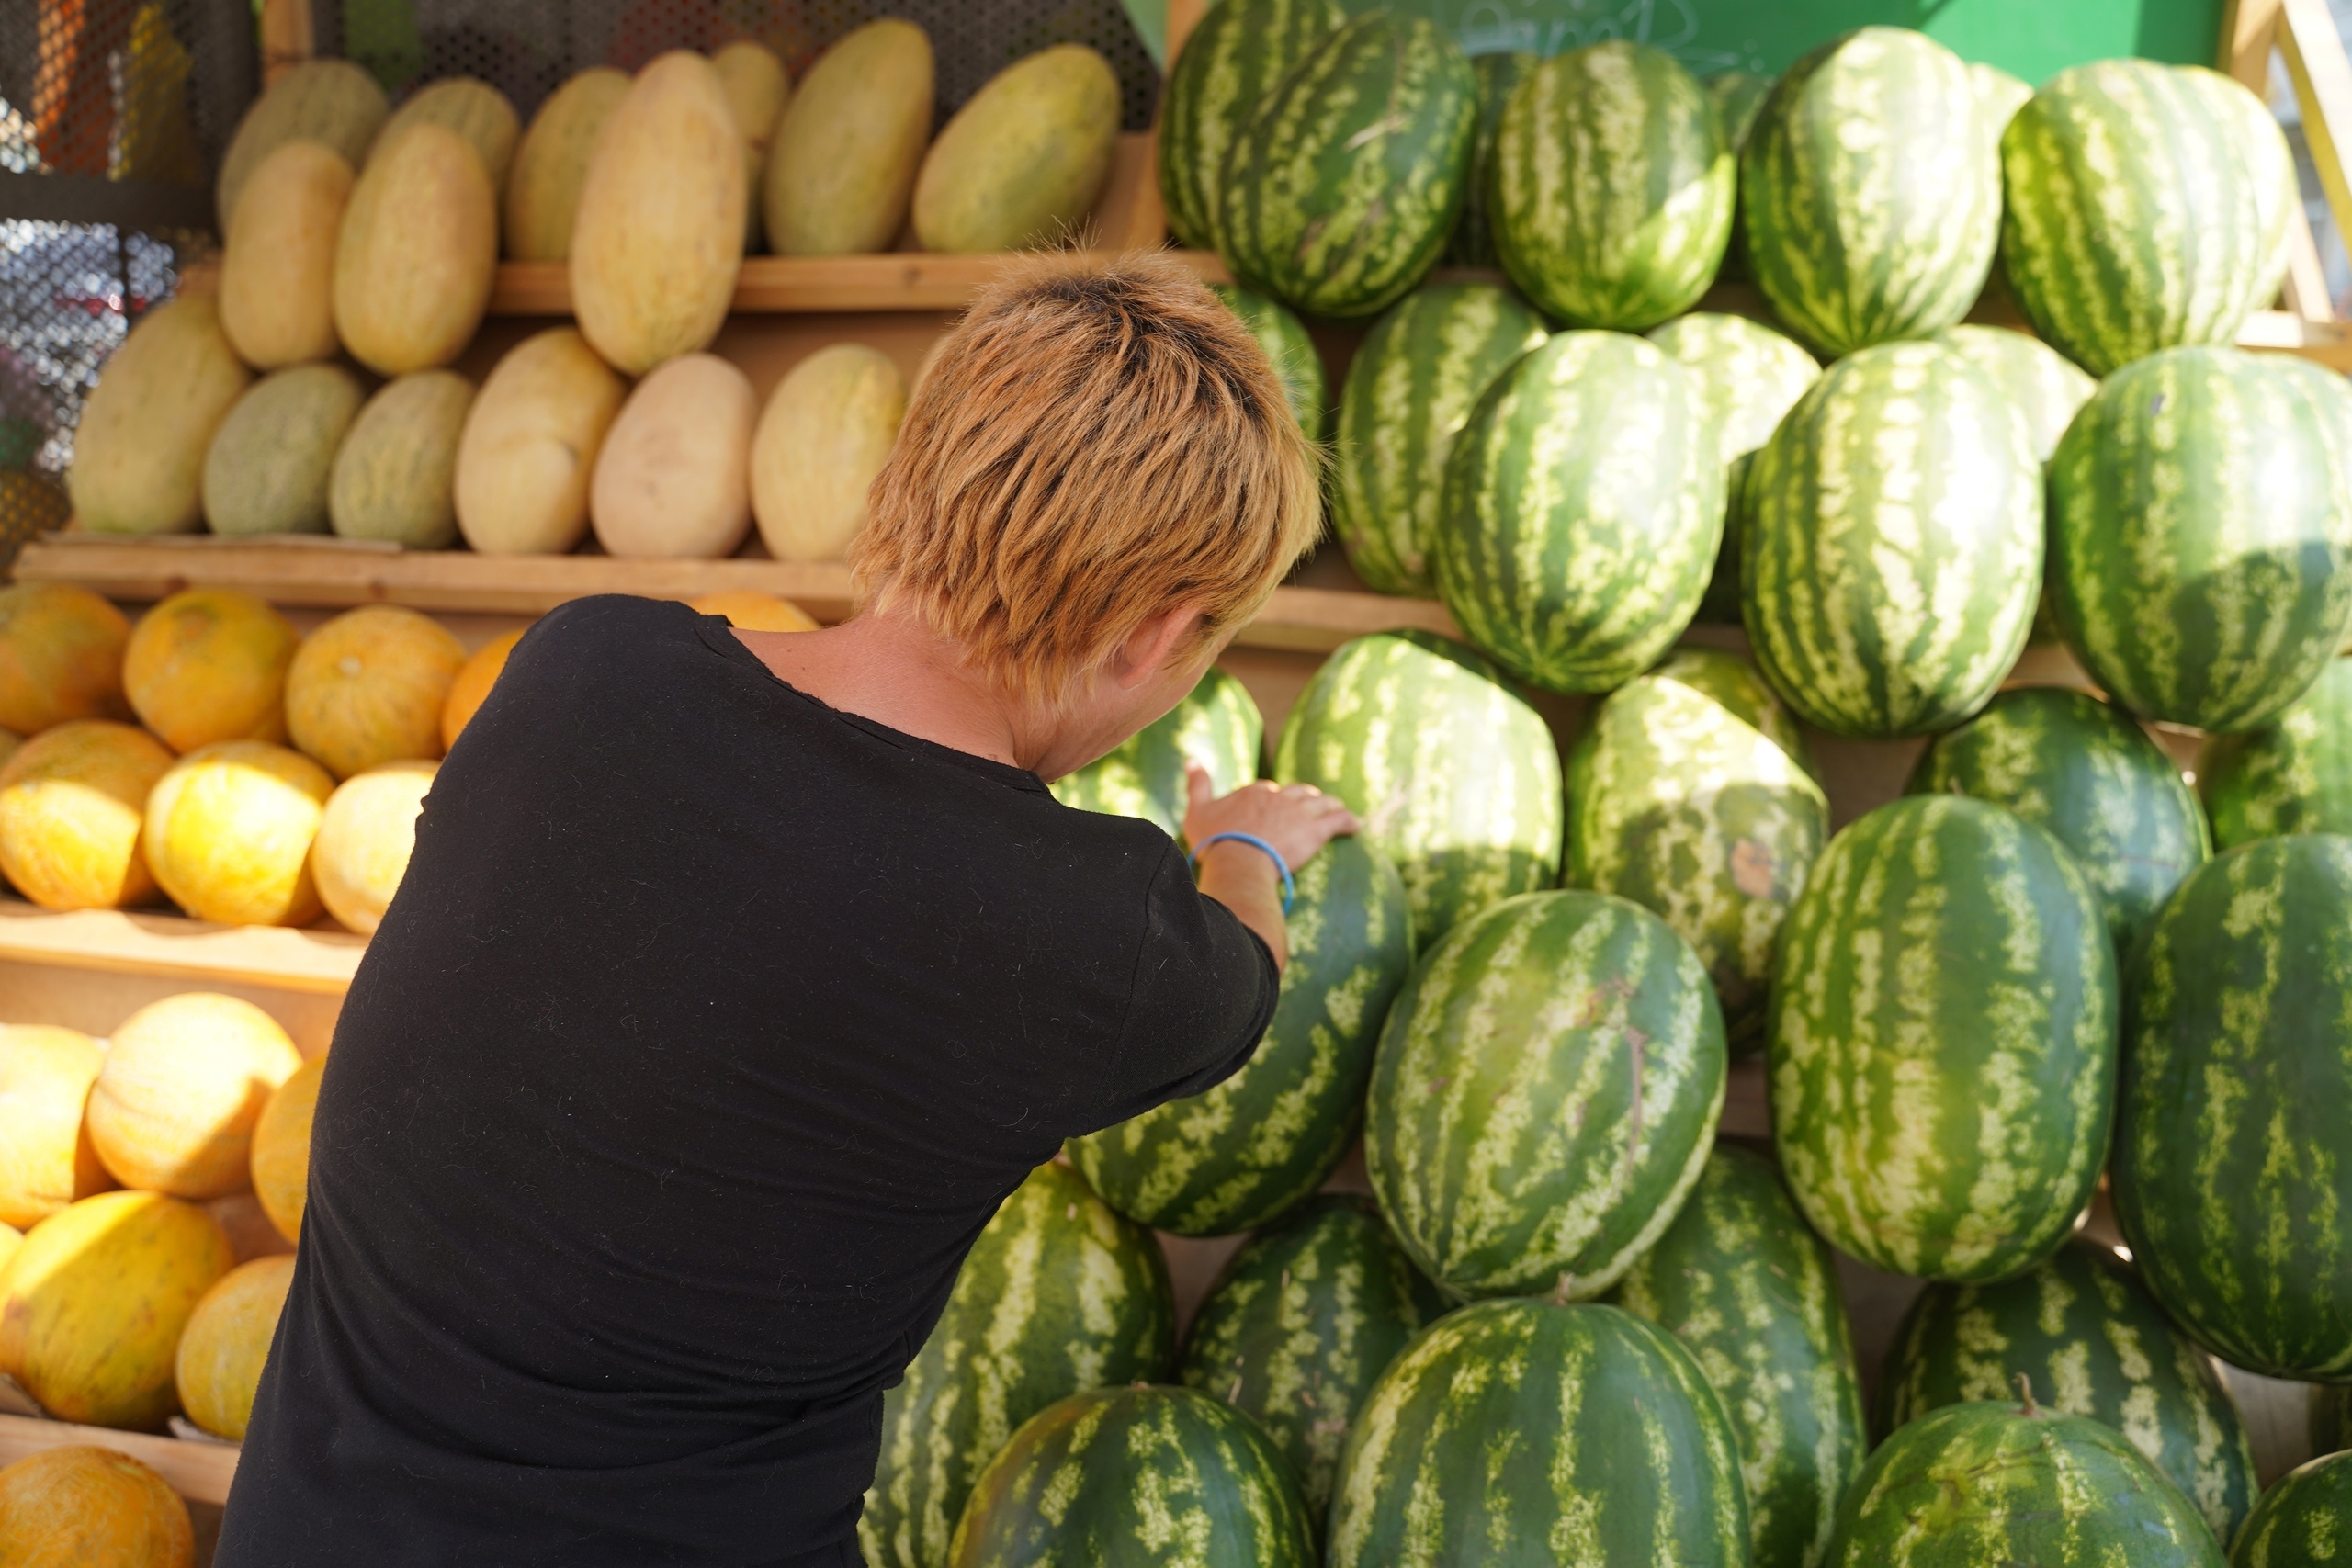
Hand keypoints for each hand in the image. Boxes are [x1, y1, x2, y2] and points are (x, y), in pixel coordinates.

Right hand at [1182, 765, 1359, 871]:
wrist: (1237, 861)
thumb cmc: (1214, 841)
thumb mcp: (1197, 811)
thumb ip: (1197, 784)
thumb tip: (1191, 760)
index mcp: (1253, 792)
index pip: (1267, 790)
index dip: (1273, 798)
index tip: (1275, 805)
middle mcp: (1279, 797)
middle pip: (1298, 793)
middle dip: (1306, 797)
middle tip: (1312, 803)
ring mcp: (1298, 813)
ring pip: (1321, 803)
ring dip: (1331, 804)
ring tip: (1337, 808)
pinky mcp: (1315, 831)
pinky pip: (1337, 821)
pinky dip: (1348, 822)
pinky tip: (1357, 826)